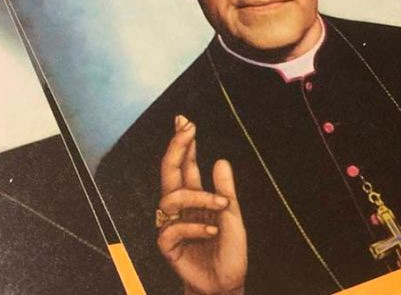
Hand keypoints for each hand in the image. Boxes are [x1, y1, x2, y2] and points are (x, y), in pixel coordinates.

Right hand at [157, 115, 246, 294]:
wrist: (226, 282)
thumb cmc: (229, 250)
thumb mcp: (233, 215)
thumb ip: (225, 190)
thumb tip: (221, 160)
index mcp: (195, 197)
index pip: (185, 165)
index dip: (184, 143)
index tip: (186, 122)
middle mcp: (181, 207)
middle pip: (170, 172)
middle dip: (176, 148)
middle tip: (186, 129)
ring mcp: (172, 224)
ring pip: (171, 197)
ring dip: (199, 197)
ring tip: (221, 206)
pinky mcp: (168, 246)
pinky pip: (172, 228)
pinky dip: (194, 227)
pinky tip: (211, 230)